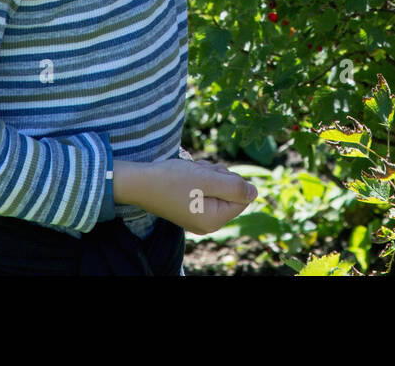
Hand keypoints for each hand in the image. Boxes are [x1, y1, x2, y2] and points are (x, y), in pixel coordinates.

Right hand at [134, 158, 257, 235]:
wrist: (140, 182)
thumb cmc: (174, 180)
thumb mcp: (209, 180)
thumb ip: (235, 187)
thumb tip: (254, 192)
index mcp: (215, 220)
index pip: (242, 198)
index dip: (231, 180)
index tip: (212, 175)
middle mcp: (207, 222)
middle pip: (230, 191)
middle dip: (218, 176)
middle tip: (199, 173)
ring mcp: (197, 215)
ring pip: (217, 186)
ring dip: (208, 174)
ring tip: (190, 173)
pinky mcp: (189, 206)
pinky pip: (204, 188)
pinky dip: (199, 177)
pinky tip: (186, 175)